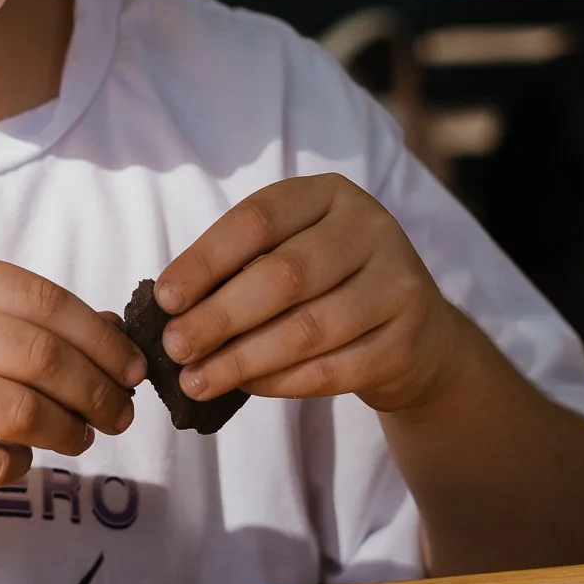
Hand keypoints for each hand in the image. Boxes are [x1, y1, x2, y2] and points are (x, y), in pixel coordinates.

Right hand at [0, 253, 142, 523]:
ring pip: (24, 410)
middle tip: (119, 416)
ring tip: (78, 439)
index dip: (100, 338)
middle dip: (98, 391)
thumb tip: (107, 332)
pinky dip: (16, 466)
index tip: (131, 368)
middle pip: (43, 356)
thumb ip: (7, 320)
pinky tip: (12, 461)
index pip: (43, 299)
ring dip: (69, 431)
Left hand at [151, 174, 463, 416]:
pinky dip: (281, 382)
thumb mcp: (294, 253)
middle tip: (175, 348)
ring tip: (196, 381)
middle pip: (283, 276)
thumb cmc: (330, 287)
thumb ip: (241, 269)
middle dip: (219, 317)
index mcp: (330, 195)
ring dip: (243, 359)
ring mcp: (398, 285)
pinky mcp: (408, 342)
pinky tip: (246, 388)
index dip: (205, 260)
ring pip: (308, 328)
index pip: (259, 220)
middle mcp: (371, 229)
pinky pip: (334, 370)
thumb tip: (170, 310)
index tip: (165, 299)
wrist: (419, 335)